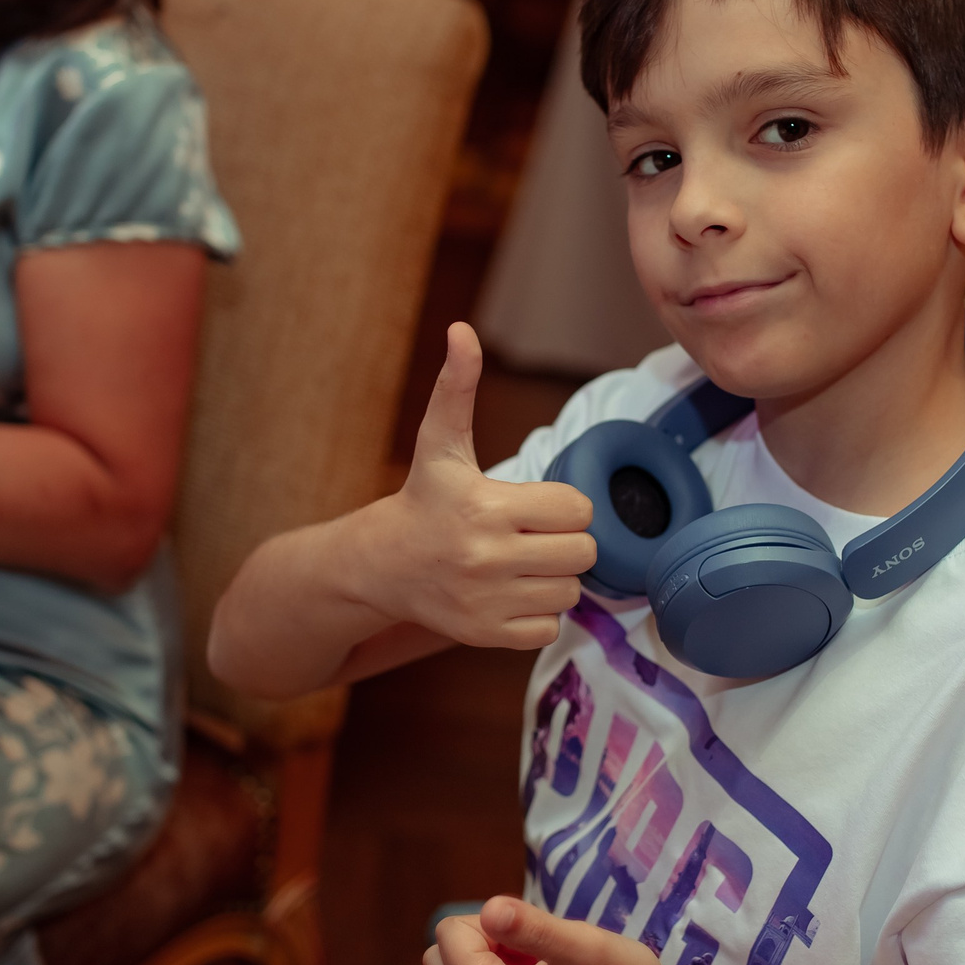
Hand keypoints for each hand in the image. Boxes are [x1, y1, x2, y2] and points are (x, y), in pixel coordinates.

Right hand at [350, 323, 594, 649]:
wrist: (381, 565)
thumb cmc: (424, 500)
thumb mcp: (441, 443)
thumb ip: (458, 387)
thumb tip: (462, 331)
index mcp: (487, 506)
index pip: (577, 509)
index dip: (564, 506)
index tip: (537, 506)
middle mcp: (487, 556)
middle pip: (582, 552)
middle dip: (564, 543)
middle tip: (534, 536)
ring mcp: (487, 600)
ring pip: (570, 592)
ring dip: (554, 579)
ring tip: (523, 564)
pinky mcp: (486, 634)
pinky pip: (549, 629)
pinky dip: (538, 614)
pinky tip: (511, 594)